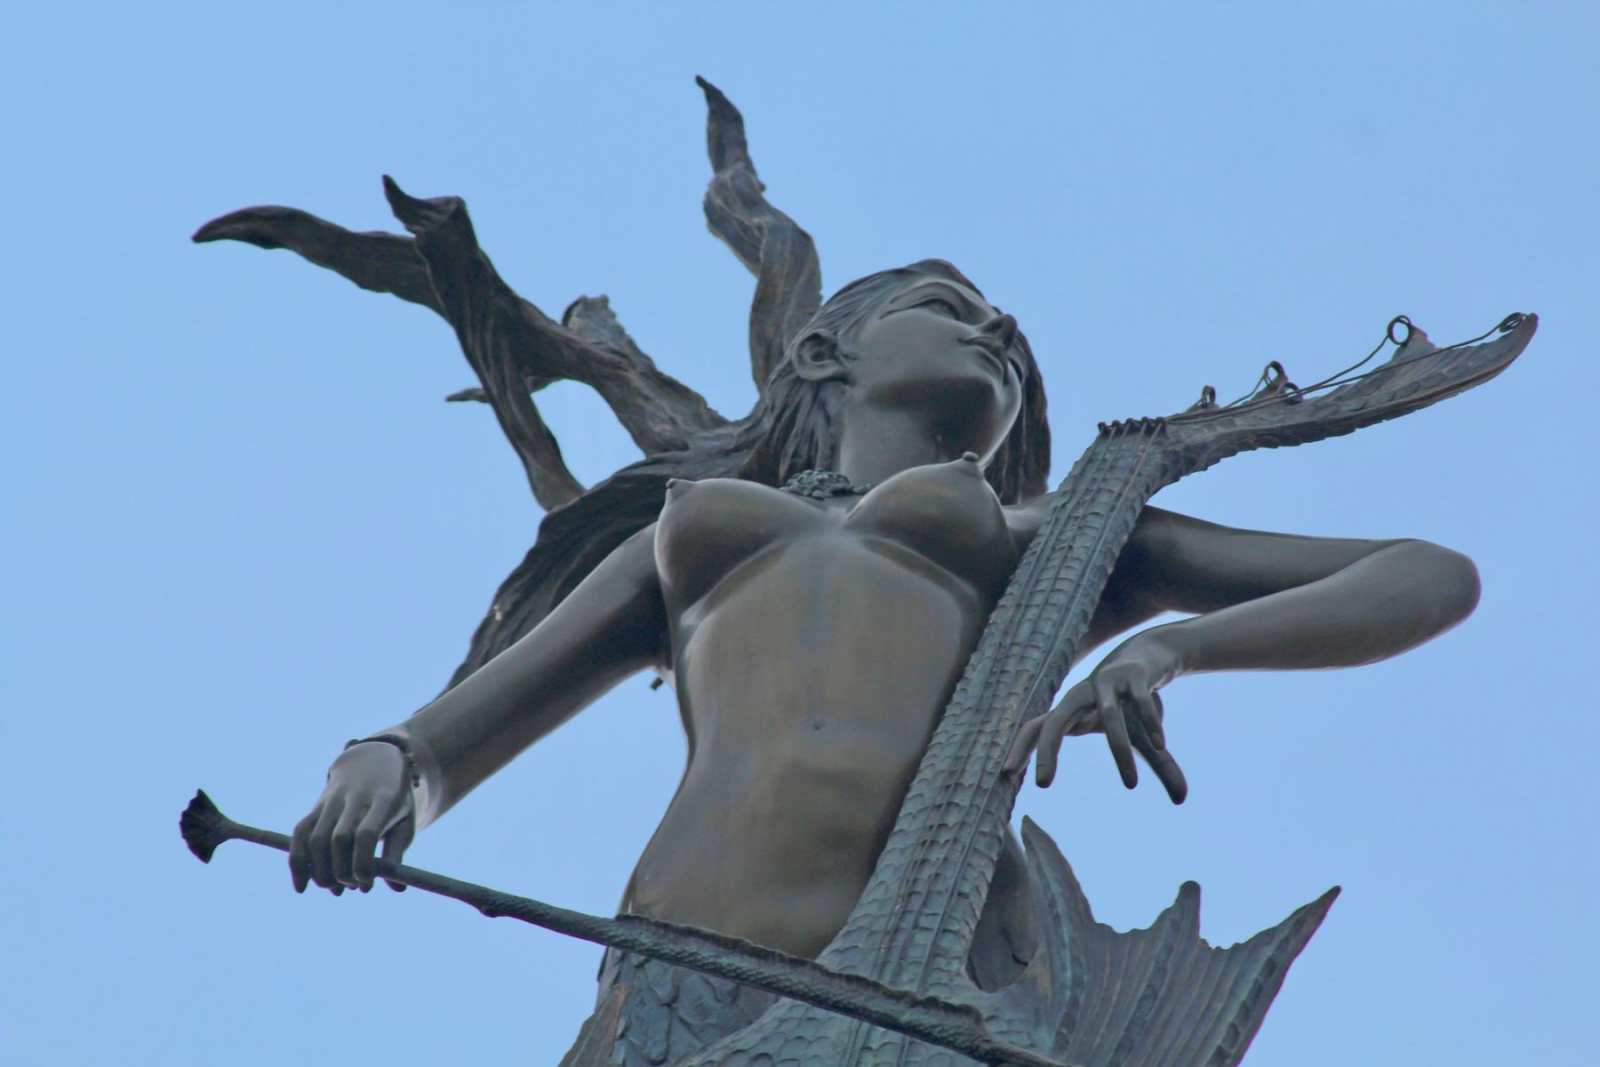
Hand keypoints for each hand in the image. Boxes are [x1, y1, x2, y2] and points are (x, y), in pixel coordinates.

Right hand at [289, 741, 415, 893]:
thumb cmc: (395, 800)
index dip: (363, 863)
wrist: (373, 762)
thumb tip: (397, 888)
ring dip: (321, 872)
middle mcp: (354, 798)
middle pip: (339, 839)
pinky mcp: (315, 806)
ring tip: (335, 889)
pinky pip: (300, 834)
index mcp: (383, 799)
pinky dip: (297, 862)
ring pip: (316, 839)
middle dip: (342, 871)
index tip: (366, 883)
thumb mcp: (405, 821)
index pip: (366, 834)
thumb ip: (398, 853)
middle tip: (353, 886)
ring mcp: (331, 800)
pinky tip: (301, 886)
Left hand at [1005, 632, 1188, 803]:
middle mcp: (1081, 697)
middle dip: (1045, 751)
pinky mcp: (1133, 674)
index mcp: (1073, 712)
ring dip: (1118, 750)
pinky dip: (1150, 722)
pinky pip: (1139, 700)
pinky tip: (1160, 744)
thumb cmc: (1133, 700)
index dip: (1021, 750)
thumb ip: (1157, 767)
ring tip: (1130, 783)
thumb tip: (1182, 800)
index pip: (1038, 730)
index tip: (1007, 776)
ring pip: (1108, 717)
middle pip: (1054, 723)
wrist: (1151, 654)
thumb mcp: (1142, 737)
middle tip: (1041, 783)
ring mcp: (1106, 683)